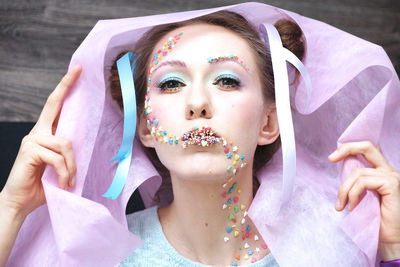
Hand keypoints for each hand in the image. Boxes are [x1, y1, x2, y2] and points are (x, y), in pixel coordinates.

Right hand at [1, 64, 81, 217]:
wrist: (20, 203)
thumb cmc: (42, 185)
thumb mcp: (59, 166)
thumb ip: (66, 153)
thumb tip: (83, 143)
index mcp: (44, 134)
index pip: (54, 106)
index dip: (64, 88)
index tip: (76, 71)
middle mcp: (36, 133)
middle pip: (53, 105)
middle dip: (67, 86)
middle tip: (79, 69)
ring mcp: (31, 140)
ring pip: (65, 143)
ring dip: (72, 165)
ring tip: (70, 181)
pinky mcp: (30, 151)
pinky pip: (57, 157)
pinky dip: (65, 172)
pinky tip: (63, 183)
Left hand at [328, 141, 399, 259]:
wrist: (389, 238)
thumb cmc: (373, 218)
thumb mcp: (360, 194)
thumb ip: (355, 180)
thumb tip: (339, 165)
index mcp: (381, 170)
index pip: (367, 149)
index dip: (350, 147)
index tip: (332, 157)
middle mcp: (388, 170)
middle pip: (367, 146)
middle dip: (346, 148)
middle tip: (331, 159)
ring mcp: (391, 176)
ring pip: (358, 172)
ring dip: (344, 190)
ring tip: (342, 205)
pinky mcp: (391, 184)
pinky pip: (363, 182)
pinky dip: (353, 194)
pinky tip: (352, 207)